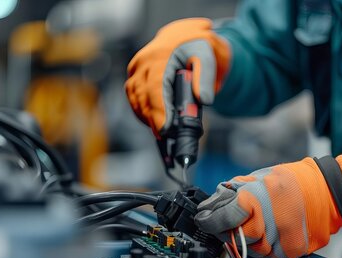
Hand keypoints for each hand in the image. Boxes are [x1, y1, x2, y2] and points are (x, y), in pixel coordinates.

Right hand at [125, 18, 230, 136]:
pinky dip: (144, 112)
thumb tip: (204, 99)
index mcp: (160, 55)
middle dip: (154, 120)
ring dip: (148, 118)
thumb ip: (205, 77)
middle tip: (168, 137)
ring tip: (164, 132)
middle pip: (143, 97)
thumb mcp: (208, 57)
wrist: (185, 37)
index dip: (159, 111)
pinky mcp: (134, 76)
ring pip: (136, 100)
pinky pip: (134, 98)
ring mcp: (136, 69)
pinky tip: (156, 121)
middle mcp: (143, 61)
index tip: (166, 130)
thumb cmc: (198, 46)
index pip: (155, 87)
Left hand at [194, 158, 341, 257]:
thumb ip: (233, 194)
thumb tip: (210, 207)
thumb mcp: (258, 178)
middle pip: (236, 237)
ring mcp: (281, 238)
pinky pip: (269, 256)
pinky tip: (271, 233)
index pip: (223, 217)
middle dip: (229, 231)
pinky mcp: (291, 250)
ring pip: (252, 250)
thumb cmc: (291, 182)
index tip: (203, 220)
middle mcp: (268, 220)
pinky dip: (266, 246)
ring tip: (257, 224)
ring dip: (249, 240)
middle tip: (231, 223)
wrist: (326, 191)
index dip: (210, 220)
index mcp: (257, 198)